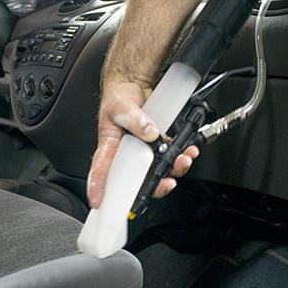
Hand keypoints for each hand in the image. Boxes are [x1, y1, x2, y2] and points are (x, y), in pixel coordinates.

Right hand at [86, 80, 199, 208]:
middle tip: (167, 183)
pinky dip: (181, 155)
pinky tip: (188, 150)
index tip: (99, 201)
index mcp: (110, 148)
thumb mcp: (121, 106)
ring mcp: (143, 151)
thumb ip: (135, 120)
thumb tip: (149, 132)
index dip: (99, 188)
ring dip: (174, 169)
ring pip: (158, 170)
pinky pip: (170, 156)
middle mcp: (127, 154)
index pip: (101, 171)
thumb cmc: (118, 99)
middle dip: (155, 184)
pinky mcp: (157, 144)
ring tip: (183, 160)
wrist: (132, 85)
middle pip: (138, 179)